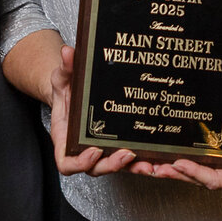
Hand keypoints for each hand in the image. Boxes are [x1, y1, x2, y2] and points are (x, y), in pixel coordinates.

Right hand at [48, 45, 136, 176]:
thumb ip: (66, 67)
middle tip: (126, 155)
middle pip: (96, 168)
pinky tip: (158, 157)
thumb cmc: (66, 89)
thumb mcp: (63, 77)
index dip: (80, 162)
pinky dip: (143, 160)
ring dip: (133, 168)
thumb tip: (68, 52)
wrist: (75, 91)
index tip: (93, 151)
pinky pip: (130, 158)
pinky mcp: (118, 145)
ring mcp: (103, 149)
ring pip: (116, 167)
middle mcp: (84, 149)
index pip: (67, 163)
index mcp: (66, 139)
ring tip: (149, 164)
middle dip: (112, 165)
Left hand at [145, 113, 221, 192]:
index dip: (196, 173)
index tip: (179, 163)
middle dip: (175, 174)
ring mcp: (213, 173)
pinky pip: (185, 169)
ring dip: (167, 172)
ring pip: (188, 177)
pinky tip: (153, 161)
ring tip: (148, 166)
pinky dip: (168, 165)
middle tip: (157, 166)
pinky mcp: (203, 166)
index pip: (216, 180)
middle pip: (197, 181)